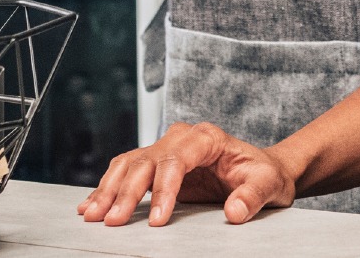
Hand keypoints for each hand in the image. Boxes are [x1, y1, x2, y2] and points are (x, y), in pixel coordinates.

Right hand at [77, 122, 295, 226]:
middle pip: (145, 160)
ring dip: (108, 189)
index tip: (157, 220)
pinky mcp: (158, 165)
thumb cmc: (265, 175)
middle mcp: (181, 138)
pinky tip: (92, 204)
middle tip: (112, 221)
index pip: (175, 159)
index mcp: (206, 138)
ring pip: (129, 164)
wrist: (264, 171)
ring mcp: (167, 149)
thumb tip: (233, 212)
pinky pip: (127, 171)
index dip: (163, 190)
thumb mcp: (268, 184)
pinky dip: (108, 187)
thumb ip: (251, 196)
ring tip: (91, 214)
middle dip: (125, 192)